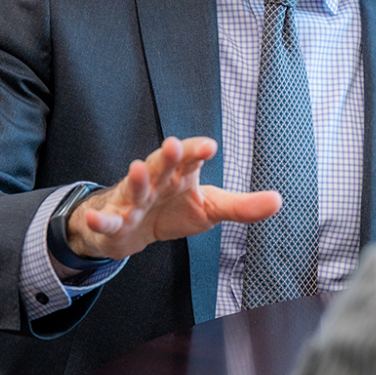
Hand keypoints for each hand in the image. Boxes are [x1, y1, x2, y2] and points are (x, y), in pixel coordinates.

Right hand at [63, 136, 280, 262]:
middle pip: (162, 164)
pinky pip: (107, 221)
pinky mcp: (114, 222)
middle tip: (174, 145)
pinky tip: (97, 220)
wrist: (131, 229)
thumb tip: (278, 201)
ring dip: (136, 178)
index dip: (198, 151)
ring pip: (134, 188)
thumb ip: (242, 206)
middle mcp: (157, 181)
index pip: (191, 158)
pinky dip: (101, 221)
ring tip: (138, 167)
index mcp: (181, 174)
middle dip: (168, 155)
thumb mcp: (210, 208)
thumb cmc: (173, 209)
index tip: (210, 147)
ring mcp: (133, 200)